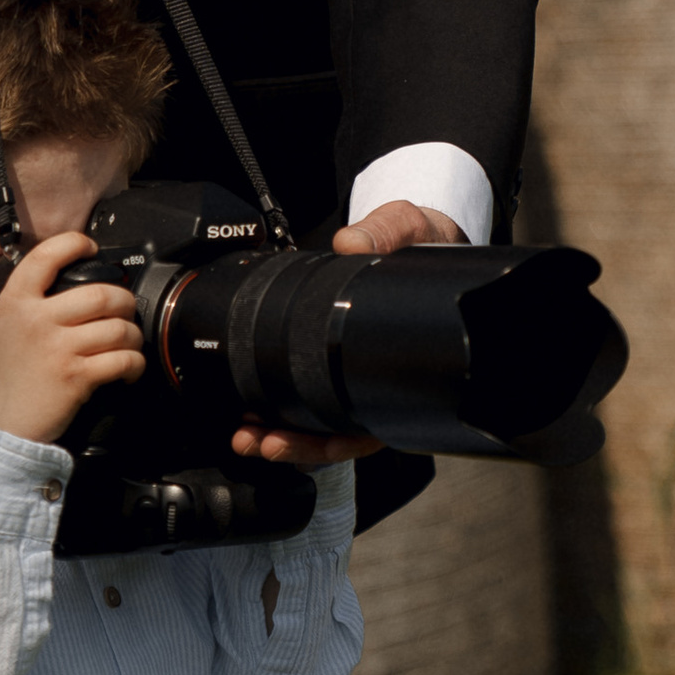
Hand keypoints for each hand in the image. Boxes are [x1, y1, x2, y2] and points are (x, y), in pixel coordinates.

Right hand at [0, 230, 142, 447]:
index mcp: (14, 306)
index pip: (46, 258)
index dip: (74, 244)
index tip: (90, 247)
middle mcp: (38, 322)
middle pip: (101, 292)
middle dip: (123, 299)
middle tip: (123, 310)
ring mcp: (59, 350)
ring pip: (117, 326)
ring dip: (132, 334)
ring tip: (129, 343)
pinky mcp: (77, 378)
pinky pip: (121, 360)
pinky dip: (134, 364)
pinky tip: (130, 369)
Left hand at [229, 198, 464, 468]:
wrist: (423, 239)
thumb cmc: (426, 246)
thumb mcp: (409, 229)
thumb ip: (385, 232)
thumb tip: (350, 243)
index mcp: (405, 364)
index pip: (376, 423)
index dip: (341, 441)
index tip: (307, 442)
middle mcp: (381, 378)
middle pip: (343, 434)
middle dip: (299, 445)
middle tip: (262, 443)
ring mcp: (357, 373)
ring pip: (323, 423)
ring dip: (284, 433)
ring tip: (248, 436)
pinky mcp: (336, 360)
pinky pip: (310, 396)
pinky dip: (282, 407)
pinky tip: (254, 409)